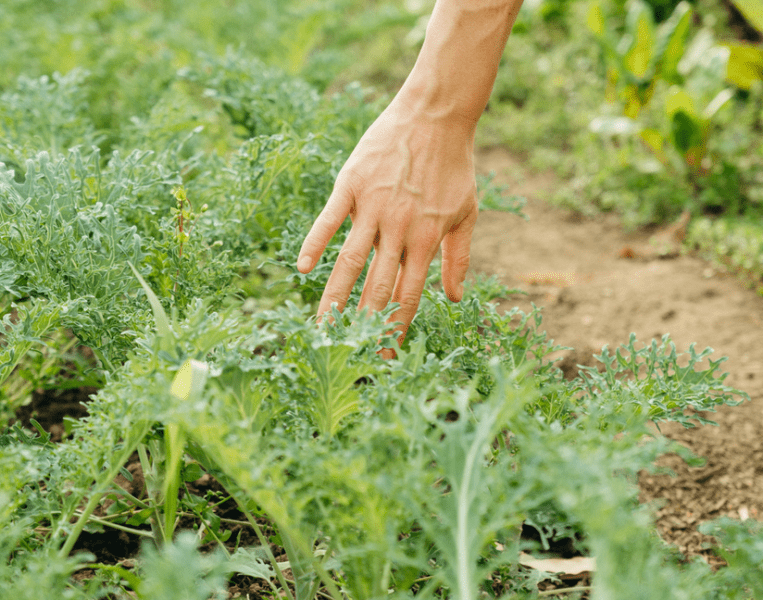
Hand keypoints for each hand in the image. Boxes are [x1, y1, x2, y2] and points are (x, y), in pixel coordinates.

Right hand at [297, 96, 478, 343]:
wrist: (437, 115)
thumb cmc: (454, 166)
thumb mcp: (467, 212)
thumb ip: (458, 258)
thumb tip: (455, 298)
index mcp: (427, 238)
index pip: (409, 294)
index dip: (397, 327)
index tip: (386, 355)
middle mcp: (399, 228)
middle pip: (377, 286)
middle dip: (365, 324)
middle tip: (351, 353)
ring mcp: (373, 206)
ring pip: (350, 261)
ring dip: (335, 297)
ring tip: (323, 326)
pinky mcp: (351, 184)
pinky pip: (329, 219)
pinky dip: (315, 242)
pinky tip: (302, 268)